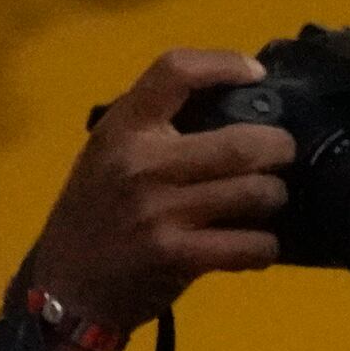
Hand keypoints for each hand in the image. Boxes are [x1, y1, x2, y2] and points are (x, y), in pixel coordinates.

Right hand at [21, 50, 291, 350]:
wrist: (66, 286)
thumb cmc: (95, 214)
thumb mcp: (109, 154)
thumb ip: (155, 128)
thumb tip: (231, 106)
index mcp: (124, 127)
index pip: (176, 71)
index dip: (224, 63)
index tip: (255, 73)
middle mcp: (142, 162)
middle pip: (241, 143)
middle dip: (279, 148)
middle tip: (283, 154)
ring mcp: (162, 211)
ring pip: (255, 193)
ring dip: (275, 197)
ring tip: (267, 200)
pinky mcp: (179, 256)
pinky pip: (250, 245)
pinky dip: (264, 246)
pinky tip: (255, 244)